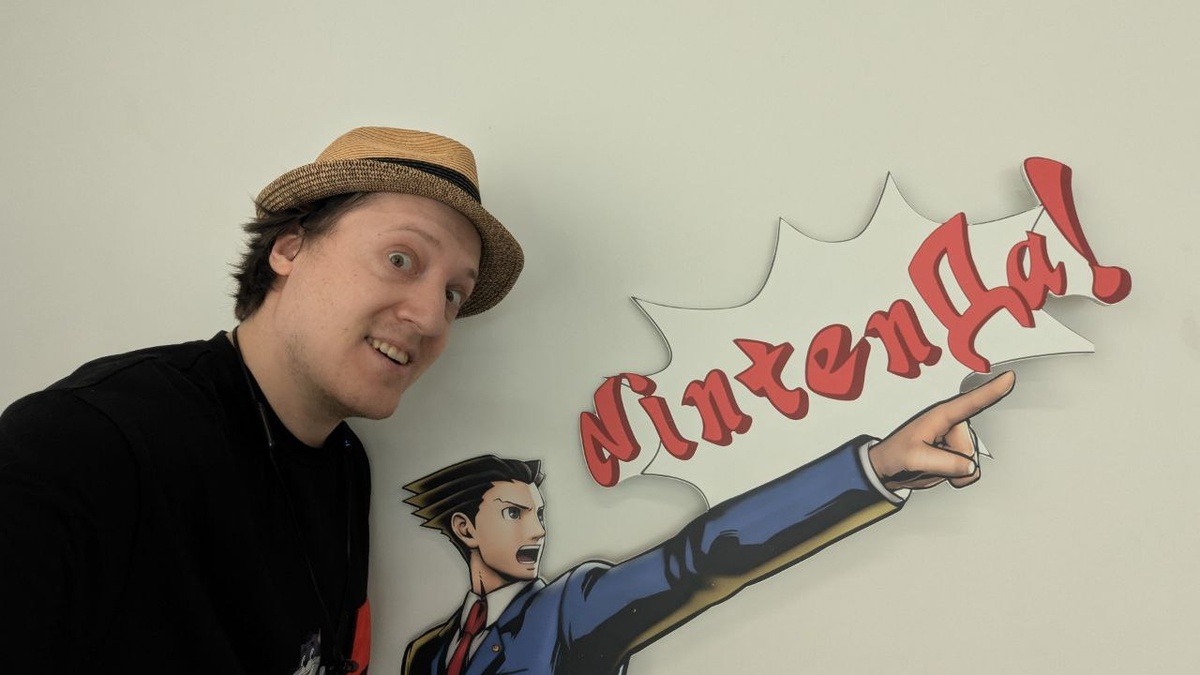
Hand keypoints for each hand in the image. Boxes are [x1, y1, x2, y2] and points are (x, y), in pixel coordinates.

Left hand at [868, 371, 1015, 491]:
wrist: (888, 469)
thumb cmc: (895, 454)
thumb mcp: (914, 458)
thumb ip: (943, 462)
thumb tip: (969, 467)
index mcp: (941, 417)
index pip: (971, 402)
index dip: (992, 390)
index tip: (1009, 377)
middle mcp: (951, 427)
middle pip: (969, 447)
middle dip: (953, 459)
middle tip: (927, 458)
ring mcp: (954, 442)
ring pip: (970, 461)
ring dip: (953, 469)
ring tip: (931, 464)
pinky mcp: (956, 456)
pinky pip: (969, 471)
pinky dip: (957, 476)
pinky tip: (940, 471)